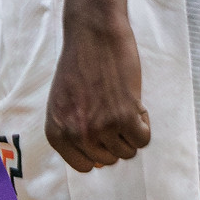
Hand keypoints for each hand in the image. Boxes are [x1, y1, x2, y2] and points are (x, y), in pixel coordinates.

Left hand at [44, 20, 150, 171]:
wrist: (93, 33)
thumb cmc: (79, 64)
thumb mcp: (63, 102)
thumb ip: (73, 132)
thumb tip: (99, 166)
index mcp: (56, 132)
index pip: (84, 166)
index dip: (98, 148)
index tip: (99, 126)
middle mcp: (75, 134)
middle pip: (109, 160)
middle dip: (115, 138)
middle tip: (110, 108)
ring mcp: (100, 127)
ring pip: (128, 152)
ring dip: (130, 129)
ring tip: (120, 102)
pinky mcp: (124, 116)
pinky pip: (143, 139)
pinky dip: (144, 123)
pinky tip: (133, 101)